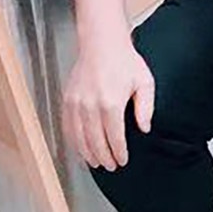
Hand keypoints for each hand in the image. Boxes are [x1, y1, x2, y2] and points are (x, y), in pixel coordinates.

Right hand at [63, 37, 154, 171]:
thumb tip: (145, 128)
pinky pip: (68, 126)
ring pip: (79, 137)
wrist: (101, 44)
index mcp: (111, 103)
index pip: (114, 137)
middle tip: (111, 166)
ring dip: (87, 153)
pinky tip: (80, 147)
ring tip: (96, 162)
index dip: (118, 152)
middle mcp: (90, 106)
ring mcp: (76, 103)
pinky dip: (73, 140)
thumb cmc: (125, 62)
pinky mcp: (67, 100)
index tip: (122, 160)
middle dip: (104, 157)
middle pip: (95, 141)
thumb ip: (145, 108)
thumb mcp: (145, 83)